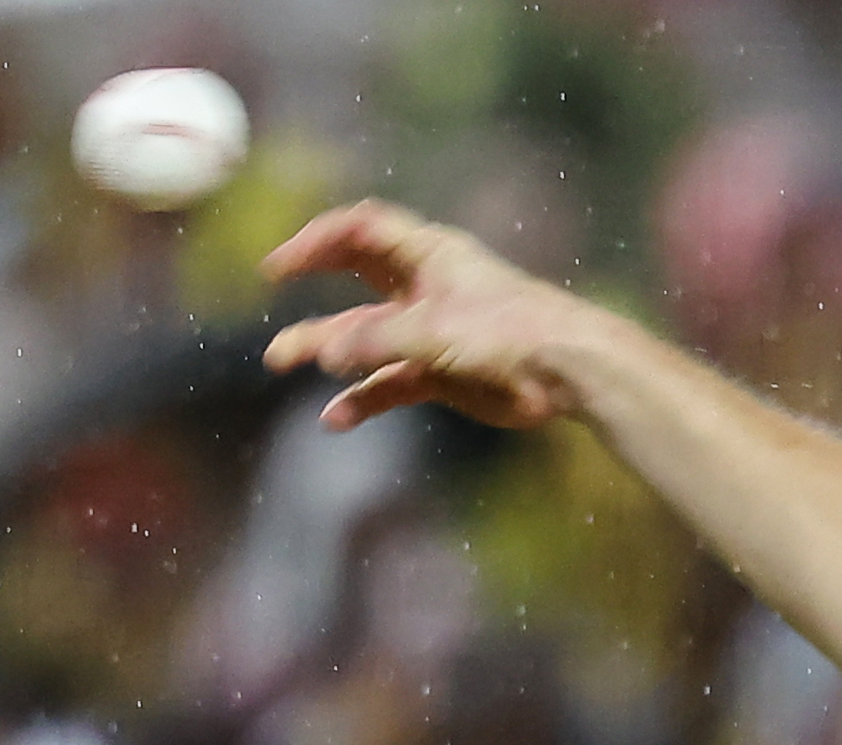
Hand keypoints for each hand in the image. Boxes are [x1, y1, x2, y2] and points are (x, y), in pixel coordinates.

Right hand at [261, 199, 603, 430]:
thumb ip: (377, 339)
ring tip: (281, 359)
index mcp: (427, 255)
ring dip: (325, 348)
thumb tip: (327, 354)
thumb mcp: (434, 328)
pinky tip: (336, 417)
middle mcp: (424, 288)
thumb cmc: (509, 330)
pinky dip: (364, 398)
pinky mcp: (441, 373)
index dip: (318, 240)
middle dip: (314, 281)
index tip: (281, 263)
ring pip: (366, 337)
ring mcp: (430, 332)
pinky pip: (389, 383)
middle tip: (274, 291)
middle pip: (357, 278)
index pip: (361, 231)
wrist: (566, 371)